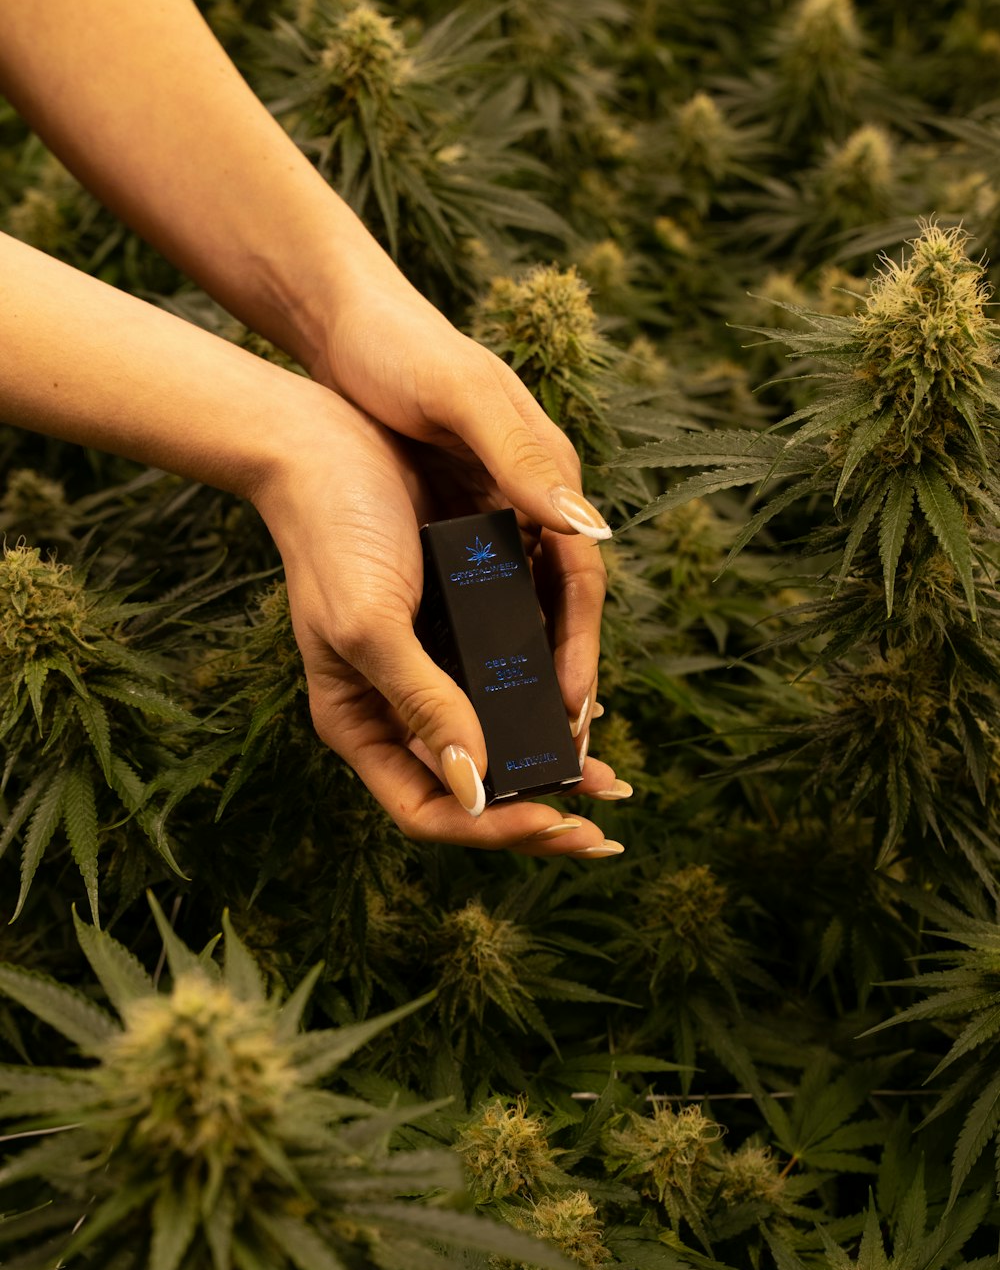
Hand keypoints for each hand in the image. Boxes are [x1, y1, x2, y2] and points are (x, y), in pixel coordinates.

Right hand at [253, 383, 624, 852]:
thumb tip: (477, 790)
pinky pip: (505, 683)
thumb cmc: (332, 531)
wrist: (327, 439)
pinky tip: (582, 702)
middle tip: (606, 825)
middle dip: (537, 812)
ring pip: (493, 742)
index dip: (496, 830)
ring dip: (548, 761)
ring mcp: (426, 668)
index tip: (560, 823)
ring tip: (604, 780)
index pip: (430, 809)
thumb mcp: (371, 625)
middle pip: (471, 789)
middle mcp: (393, 706)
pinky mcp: (453, 626)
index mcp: (359, 721)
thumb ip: (423, 704)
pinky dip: (544, 700)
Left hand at [309, 258, 609, 748]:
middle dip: (559, 674)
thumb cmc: (400, 352)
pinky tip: (462, 682)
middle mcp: (528, 494)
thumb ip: (525, 460)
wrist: (341, 320)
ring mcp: (490, 505)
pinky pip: (479, 592)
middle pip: (556, 603)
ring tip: (513, 734)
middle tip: (554, 745)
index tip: (574, 709)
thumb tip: (593, 529)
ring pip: (520, 605)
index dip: (582, 646)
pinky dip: (480, 640)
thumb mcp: (463, 399)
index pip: (581, 578)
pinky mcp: (453, 513)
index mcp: (547, 471)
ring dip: (521, 667)